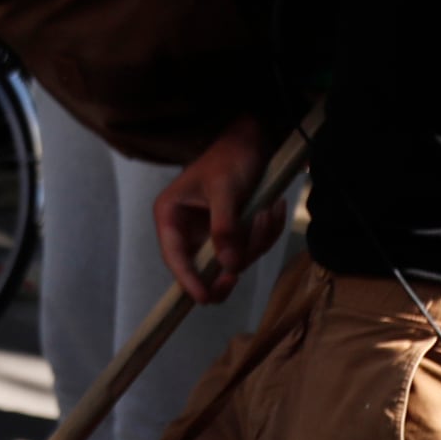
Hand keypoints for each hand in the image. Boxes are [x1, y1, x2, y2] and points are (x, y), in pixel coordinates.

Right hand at [155, 114, 288, 303]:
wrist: (254, 141)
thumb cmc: (231, 158)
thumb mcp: (225, 190)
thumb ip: (224, 228)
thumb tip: (229, 266)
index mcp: (171, 215)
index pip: (174, 257)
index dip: (188, 280)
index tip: (205, 297)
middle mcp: (187, 229)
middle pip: (207, 266)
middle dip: (238, 253)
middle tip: (255, 240)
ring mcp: (211, 233)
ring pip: (235, 260)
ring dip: (257, 240)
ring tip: (267, 211)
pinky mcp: (233, 234)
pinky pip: (251, 249)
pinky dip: (265, 234)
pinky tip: (270, 211)